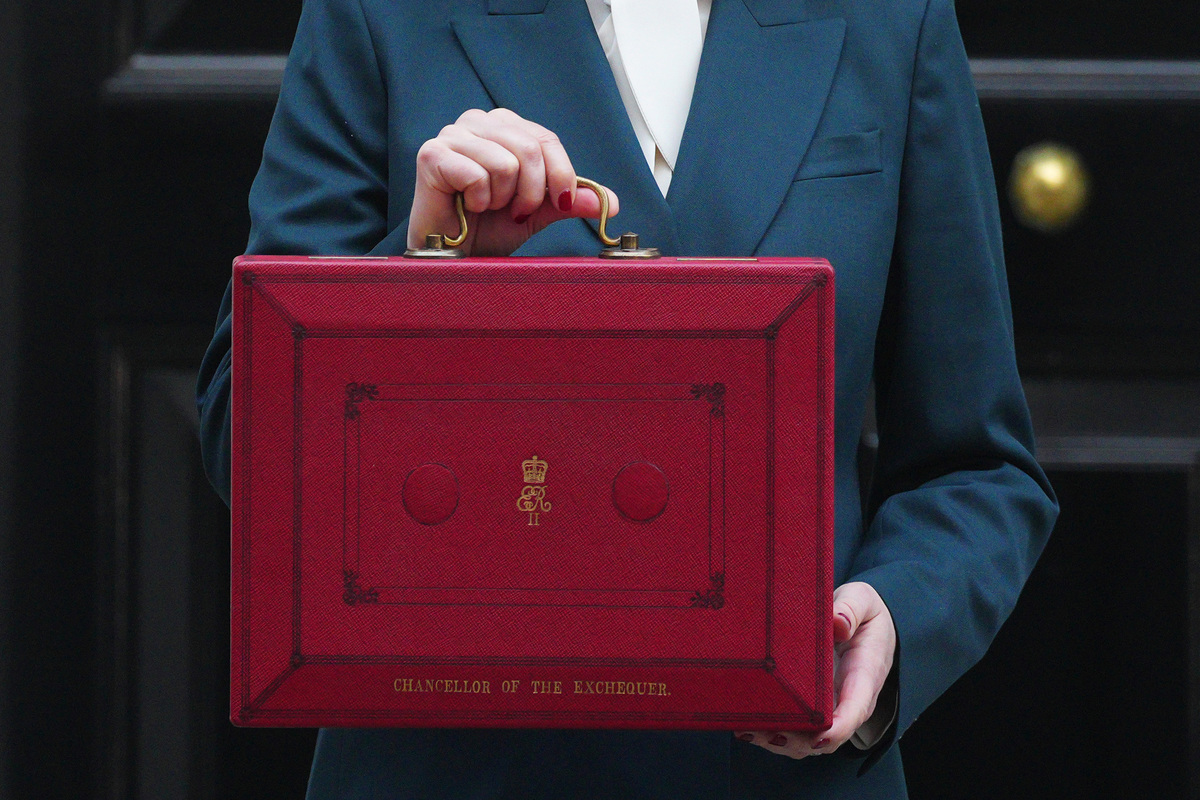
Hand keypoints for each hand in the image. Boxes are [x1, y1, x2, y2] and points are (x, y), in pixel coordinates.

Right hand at [408, 108, 618, 255]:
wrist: (454, 255)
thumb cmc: (488, 227)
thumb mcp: (538, 212)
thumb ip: (569, 201)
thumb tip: (610, 201)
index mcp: (505, 126)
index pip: (546, 139)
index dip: (561, 175)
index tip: (563, 204)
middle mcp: (479, 122)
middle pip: (530, 148)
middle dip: (531, 193)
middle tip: (515, 212)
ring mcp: (453, 135)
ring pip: (506, 163)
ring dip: (501, 199)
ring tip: (486, 207)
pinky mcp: (432, 154)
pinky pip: (477, 175)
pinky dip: (478, 201)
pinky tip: (466, 205)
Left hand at [735, 581, 895, 758]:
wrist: (869, 624)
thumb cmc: (865, 614)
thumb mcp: (862, 600)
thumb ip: (851, 609)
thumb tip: (837, 624)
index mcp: (865, 674)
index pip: (855, 709)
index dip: (837, 729)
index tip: (816, 737)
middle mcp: (850, 700)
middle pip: (827, 735)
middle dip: (797, 740)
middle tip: (763, 731)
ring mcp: (832, 707)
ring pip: (809, 739)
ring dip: (780, 740)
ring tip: (748, 730)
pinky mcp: (815, 706)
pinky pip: (799, 729)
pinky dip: (774, 733)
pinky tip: (748, 726)